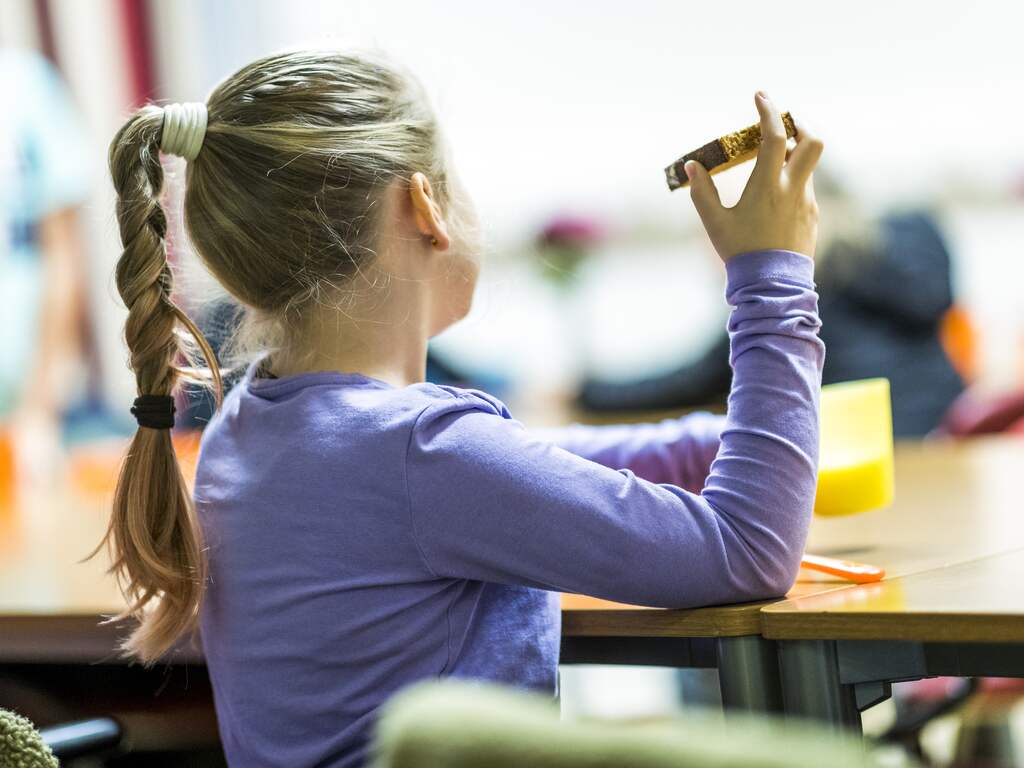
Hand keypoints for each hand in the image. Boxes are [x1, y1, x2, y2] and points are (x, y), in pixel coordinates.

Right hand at [685, 92, 823, 260]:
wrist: (772, 286)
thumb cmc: (740, 254)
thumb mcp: (714, 223)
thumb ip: (702, 192)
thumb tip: (693, 166)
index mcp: (768, 186)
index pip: (774, 136)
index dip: (768, 111)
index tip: (760, 96)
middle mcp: (793, 189)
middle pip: (811, 142)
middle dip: (799, 125)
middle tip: (781, 124)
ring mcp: (806, 202)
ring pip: (807, 165)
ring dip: (792, 155)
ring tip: (769, 162)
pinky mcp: (811, 216)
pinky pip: (805, 188)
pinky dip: (792, 179)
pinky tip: (773, 196)